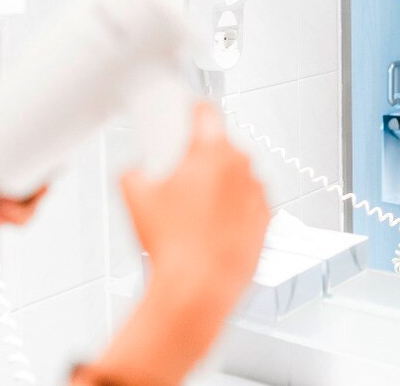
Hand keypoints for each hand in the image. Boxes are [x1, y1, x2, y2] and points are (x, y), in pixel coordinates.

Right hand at [74, 102, 268, 385]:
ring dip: (220, 182)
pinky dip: (234, 207)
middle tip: (179, 176)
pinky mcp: (266, 219)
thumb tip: (138, 170)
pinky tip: (211, 226)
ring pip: (236, 174)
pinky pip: (248, 201)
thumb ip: (135, 169)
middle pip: (221, 145)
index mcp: (212, 150)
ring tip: (193, 209)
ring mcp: (257, 193)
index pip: (206, 110)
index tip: (183, 118)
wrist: (198, 289)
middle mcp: (242, 166)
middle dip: (201, 155)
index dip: (190, 111)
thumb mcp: (133, 194)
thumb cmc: (172, 244)